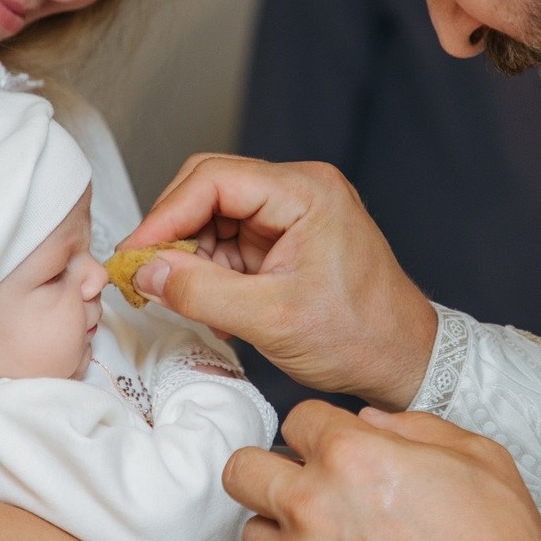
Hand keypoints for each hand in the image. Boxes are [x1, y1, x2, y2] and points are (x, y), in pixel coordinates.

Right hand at [121, 155, 435, 407]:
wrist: (405, 361)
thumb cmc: (362, 337)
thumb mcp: (272, 320)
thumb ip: (202, 293)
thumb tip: (146, 272)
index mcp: (305, 192)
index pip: (212, 180)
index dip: (164, 216)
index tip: (134, 254)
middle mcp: (300, 190)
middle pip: (208, 190)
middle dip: (173, 234)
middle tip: (147, 275)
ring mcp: (293, 213)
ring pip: (213, 216)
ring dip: (191, 258)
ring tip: (184, 299)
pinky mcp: (286, 238)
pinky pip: (230, 240)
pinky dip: (210, 271)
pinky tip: (210, 304)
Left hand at [223, 401, 540, 540]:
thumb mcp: (478, 457)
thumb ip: (414, 426)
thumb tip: (370, 422)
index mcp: (349, 456)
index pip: (296, 419)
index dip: (319, 432)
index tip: (333, 450)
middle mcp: (310, 506)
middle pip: (243, 470)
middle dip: (269, 473)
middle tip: (301, 489)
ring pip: (253, 536)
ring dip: (282, 536)